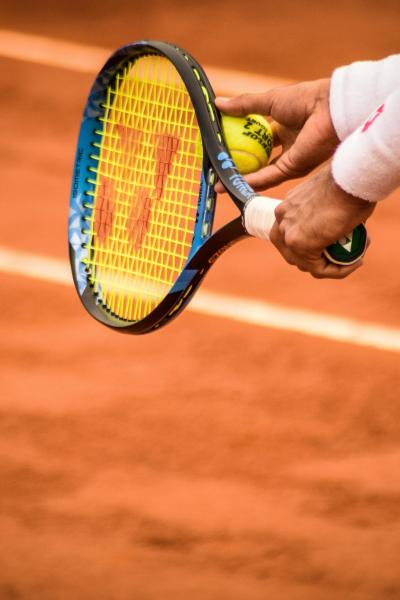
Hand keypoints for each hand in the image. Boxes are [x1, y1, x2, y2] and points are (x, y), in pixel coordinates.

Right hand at [216, 79, 339, 190]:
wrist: (328, 109)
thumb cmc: (304, 99)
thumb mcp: (268, 100)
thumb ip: (244, 105)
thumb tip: (218, 104)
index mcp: (284, 127)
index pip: (257, 139)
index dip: (239, 143)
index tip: (221, 147)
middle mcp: (287, 146)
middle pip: (258, 159)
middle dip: (238, 166)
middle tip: (218, 169)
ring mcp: (290, 159)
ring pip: (260, 173)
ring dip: (240, 178)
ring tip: (219, 183)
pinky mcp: (292, 169)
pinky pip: (267, 177)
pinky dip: (250, 181)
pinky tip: (233, 183)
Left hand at [269, 163, 374, 278]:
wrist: (350, 178)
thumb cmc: (348, 182)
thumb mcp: (329, 197)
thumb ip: (324, 213)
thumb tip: (336, 227)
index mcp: (286, 208)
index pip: (292, 236)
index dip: (313, 245)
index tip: (336, 244)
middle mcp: (281, 220)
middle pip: (293, 253)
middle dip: (318, 259)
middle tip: (343, 255)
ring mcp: (288, 233)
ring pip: (306, 264)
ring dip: (331, 266)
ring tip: (354, 258)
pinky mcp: (299, 245)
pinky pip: (319, 268)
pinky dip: (337, 271)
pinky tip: (355, 262)